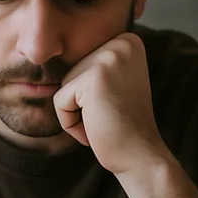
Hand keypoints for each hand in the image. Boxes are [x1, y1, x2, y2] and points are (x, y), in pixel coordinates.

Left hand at [53, 32, 169, 174]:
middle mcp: (120, 43)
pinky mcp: (92, 79)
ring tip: (104, 122)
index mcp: (128, 41)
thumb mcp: (114, 85)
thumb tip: (55, 52)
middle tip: (110, 117)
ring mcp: (107, 58)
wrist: (141, 156)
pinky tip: (96, 128)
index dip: (90, 95)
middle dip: (82, 104)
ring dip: (76, 113)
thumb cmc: (124, 127)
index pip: (83, 63)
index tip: (116, 105)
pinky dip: (70, 123)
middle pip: (72, 72)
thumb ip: (94, 66)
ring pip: (64, 86)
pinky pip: (59, 101)